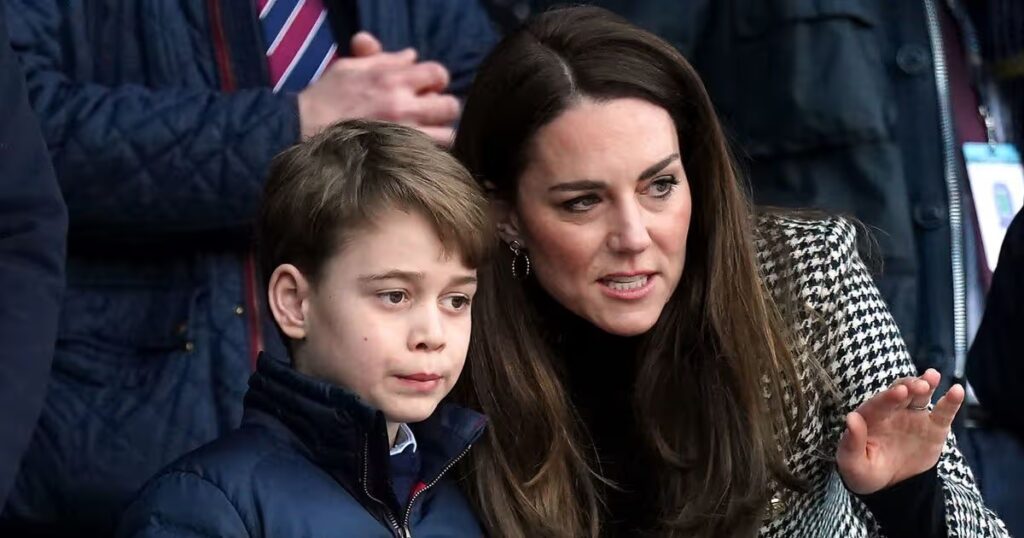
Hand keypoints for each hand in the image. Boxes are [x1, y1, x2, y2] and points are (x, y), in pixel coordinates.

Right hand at [297, 32, 459, 143]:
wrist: (301, 131)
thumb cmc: (324, 99)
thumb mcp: (348, 67)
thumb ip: (382, 58)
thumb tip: (411, 56)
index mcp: (392, 78)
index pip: (438, 74)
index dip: (436, 81)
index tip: (426, 89)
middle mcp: (403, 104)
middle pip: (450, 106)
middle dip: (443, 109)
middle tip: (429, 115)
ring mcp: (402, 133)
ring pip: (446, 135)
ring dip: (440, 134)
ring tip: (426, 137)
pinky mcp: (398, 156)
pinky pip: (431, 156)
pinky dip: (429, 154)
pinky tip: (415, 152)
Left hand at [836, 368, 963, 494]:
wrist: (890, 485)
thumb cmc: (865, 472)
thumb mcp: (853, 464)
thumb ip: (851, 443)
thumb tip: (851, 418)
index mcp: (869, 418)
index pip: (877, 404)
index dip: (887, 398)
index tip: (899, 392)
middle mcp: (891, 411)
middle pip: (899, 393)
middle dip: (908, 386)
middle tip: (918, 385)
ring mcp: (912, 416)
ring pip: (919, 395)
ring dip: (925, 384)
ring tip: (932, 377)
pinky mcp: (933, 426)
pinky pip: (943, 412)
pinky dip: (951, 401)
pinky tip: (957, 391)